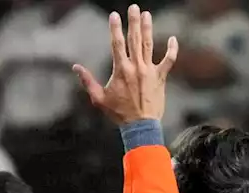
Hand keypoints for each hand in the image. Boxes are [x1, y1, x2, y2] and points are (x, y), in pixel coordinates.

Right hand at [74, 5, 177, 124]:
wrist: (140, 125)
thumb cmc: (117, 113)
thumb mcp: (98, 99)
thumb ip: (87, 81)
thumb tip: (75, 67)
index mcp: (120, 70)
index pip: (117, 44)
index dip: (115, 28)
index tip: (114, 16)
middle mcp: (136, 66)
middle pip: (134, 39)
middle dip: (133, 22)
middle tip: (133, 7)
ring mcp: (150, 70)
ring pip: (149, 44)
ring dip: (148, 28)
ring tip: (146, 15)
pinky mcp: (161, 76)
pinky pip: (169, 59)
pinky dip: (172, 48)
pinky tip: (173, 38)